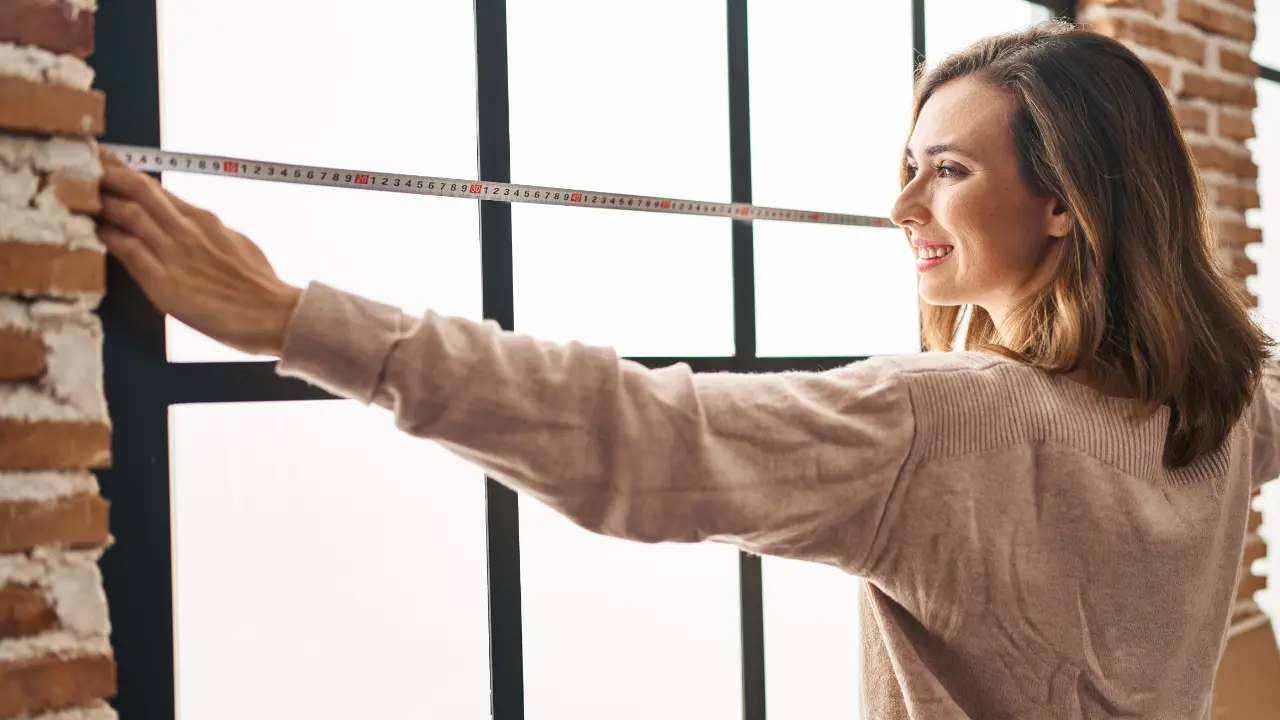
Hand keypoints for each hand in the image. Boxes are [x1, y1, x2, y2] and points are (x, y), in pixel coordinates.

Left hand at [96, 147, 301, 356]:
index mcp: (205, 220)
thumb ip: (209, 232)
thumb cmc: (260, 285)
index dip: (125, 172)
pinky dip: (108, 237)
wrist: (275, 313)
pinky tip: (93, 232)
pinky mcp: (164, 282)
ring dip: (100, 202)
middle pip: (138, 190)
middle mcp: (187, 230)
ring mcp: (174, 254)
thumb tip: (195, 226)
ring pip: (128, 214)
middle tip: (80, 164)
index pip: (157, 189)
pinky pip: (128, 251)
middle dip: (106, 174)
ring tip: (75, 194)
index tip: (104, 160)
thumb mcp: (236, 244)